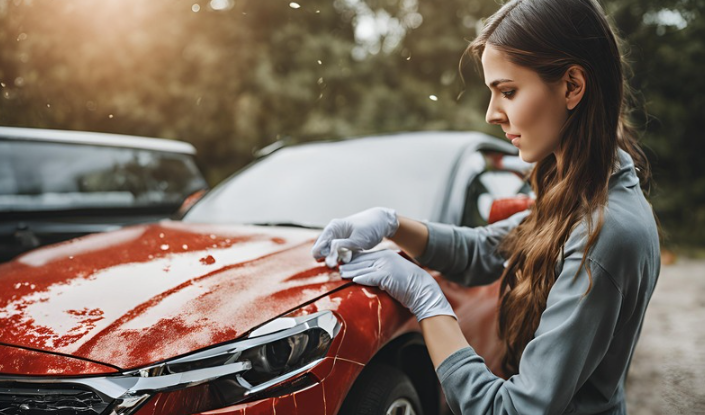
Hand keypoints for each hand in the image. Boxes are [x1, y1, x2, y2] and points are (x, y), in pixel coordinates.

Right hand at [311, 207, 398, 267]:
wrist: (381, 223)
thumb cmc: (370, 227)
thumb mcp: (357, 239)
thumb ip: (342, 247)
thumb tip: (327, 254)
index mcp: (333, 228)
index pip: (318, 246)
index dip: (322, 256)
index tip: (333, 263)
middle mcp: (333, 234)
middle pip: (322, 252)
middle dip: (329, 260)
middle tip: (337, 265)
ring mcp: (338, 241)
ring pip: (330, 255)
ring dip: (336, 261)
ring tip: (347, 259)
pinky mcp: (345, 247)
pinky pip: (339, 256)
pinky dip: (343, 260)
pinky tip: (350, 260)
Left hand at [339, 249, 456, 321]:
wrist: (421, 289)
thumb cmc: (405, 284)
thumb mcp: (390, 273)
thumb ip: (378, 271)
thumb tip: (363, 276)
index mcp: (385, 255)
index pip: (364, 256)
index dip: (352, 259)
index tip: (342, 262)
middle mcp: (384, 257)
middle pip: (362, 260)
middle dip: (349, 264)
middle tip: (337, 267)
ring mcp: (386, 265)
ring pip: (364, 267)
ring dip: (351, 271)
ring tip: (341, 273)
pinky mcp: (388, 275)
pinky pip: (372, 276)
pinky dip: (362, 278)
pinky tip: (354, 279)